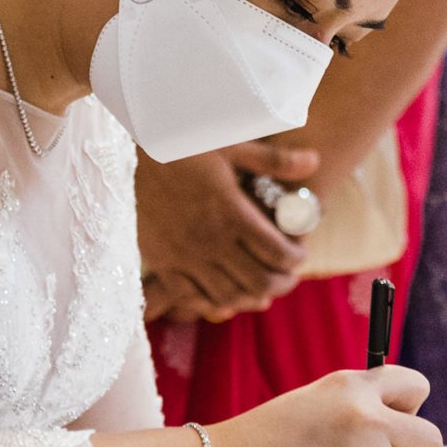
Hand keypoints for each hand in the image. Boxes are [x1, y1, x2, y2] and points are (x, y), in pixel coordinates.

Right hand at [136, 140, 318, 320]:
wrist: (132, 152)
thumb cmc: (185, 144)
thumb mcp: (231, 145)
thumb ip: (274, 160)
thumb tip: (315, 162)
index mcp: (232, 214)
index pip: (278, 253)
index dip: (297, 259)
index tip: (300, 253)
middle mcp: (210, 241)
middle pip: (259, 281)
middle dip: (281, 282)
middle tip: (288, 276)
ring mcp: (185, 256)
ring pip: (228, 295)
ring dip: (251, 296)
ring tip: (262, 288)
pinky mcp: (163, 262)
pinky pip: (192, 296)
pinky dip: (214, 301)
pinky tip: (225, 296)